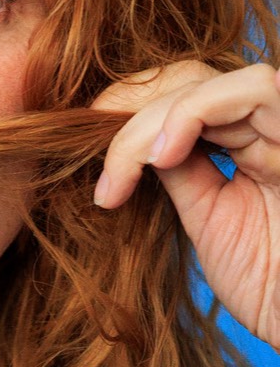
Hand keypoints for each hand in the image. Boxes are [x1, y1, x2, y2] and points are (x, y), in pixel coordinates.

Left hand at [93, 61, 279, 350]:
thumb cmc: (275, 288)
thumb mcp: (210, 218)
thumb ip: (181, 169)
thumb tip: (135, 137)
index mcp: (253, 142)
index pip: (183, 96)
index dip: (132, 115)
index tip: (103, 168)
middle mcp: (273, 126)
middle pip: (187, 79)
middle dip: (131, 113)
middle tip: (106, 167)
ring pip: (209, 79)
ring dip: (153, 119)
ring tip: (135, 169)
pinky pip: (254, 88)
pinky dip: (193, 112)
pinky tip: (164, 157)